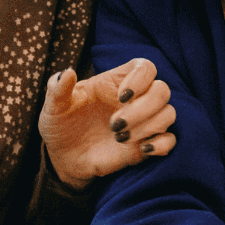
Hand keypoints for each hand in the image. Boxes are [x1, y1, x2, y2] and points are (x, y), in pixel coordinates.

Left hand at [38, 59, 175, 188]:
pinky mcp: (145, 145)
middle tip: (115, 124)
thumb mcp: (54, 106)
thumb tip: (67, 73)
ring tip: (119, 137)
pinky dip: (162, 144)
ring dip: (148, 126)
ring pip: (168, 114)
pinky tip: (143, 149)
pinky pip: (170, 141)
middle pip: (162, 90)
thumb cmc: (61, 124)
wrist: (62, 157)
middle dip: (143, 107)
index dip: (141, 78)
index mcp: (116, 82)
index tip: (122, 95)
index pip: (146, 67)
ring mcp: (142, 122)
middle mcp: (135, 99)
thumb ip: (58, 89)